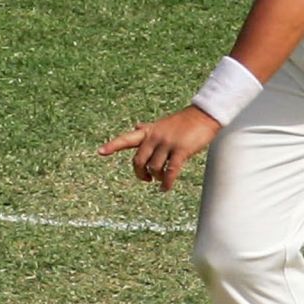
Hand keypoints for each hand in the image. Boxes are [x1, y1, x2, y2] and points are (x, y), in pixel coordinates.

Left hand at [99, 107, 220, 192]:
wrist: (204, 115)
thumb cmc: (183, 121)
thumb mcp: (161, 123)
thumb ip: (147, 128)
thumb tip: (136, 127)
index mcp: (149, 131)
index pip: (126, 138)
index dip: (112, 145)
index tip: (100, 152)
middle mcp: (155, 137)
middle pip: (138, 160)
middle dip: (140, 173)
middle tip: (145, 179)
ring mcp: (167, 144)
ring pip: (153, 167)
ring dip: (156, 177)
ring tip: (160, 180)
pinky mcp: (181, 150)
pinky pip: (170, 171)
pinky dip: (166, 182)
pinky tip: (165, 188)